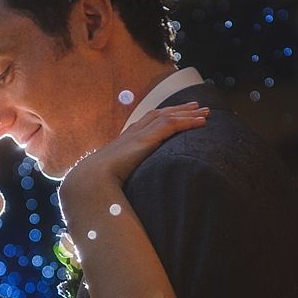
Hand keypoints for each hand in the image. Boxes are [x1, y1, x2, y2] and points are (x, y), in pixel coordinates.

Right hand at [61, 102, 208, 200]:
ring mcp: (140, 132)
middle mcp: (134, 131)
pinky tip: (201, 122)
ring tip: (205, 112)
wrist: (92, 179)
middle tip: (199, 107)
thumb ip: (125, 178)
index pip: (150, 122)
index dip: (166, 116)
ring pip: (170, 116)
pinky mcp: (147, 138)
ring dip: (189, 113)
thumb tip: (131, 191)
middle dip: (181, 110)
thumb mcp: (116, 177)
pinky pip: (172, 125)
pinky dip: (188, 122)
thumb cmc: (100, 182)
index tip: (180, 114)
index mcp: (127, 138)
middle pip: (162, 114)